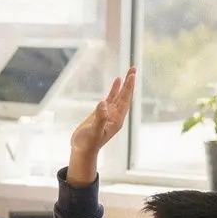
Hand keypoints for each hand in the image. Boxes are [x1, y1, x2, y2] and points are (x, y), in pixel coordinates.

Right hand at [68, 68, 135, 185]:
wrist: (83, 149)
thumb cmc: (88, 142)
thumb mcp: (94, 131)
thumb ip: (99, 117)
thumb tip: (103, 103)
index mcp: (117, 120)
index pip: (124, 100)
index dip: (128, 88)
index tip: (132, 75)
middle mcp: (116, 116)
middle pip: (125, 96)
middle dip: (130, 82)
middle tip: (133, 68)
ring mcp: (110, 114)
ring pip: (119, 96)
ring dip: (124, 85)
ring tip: (129, 72)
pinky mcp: (102, 113)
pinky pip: (111, 98)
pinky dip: (114, 90)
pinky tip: (117, 81)